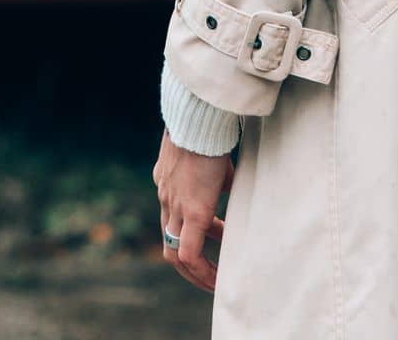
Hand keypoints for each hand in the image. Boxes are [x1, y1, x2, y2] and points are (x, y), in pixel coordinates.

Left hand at [152, 125, 234, 293]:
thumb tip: (230, 183)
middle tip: (208, 275)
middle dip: (188, 264)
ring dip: (194, 271)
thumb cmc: (209, 125)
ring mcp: (175, 205)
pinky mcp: (193, 211)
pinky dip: (201, 269)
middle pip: (168, 242)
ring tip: (215, 283)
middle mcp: (166, 196)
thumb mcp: (209, 151)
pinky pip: (189, 253)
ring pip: (175, 253)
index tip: (210, 244)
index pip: (173, 217)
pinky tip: (218, 278)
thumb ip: (214, 172)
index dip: (189, 234)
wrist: (202, 114)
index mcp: (168, 181)